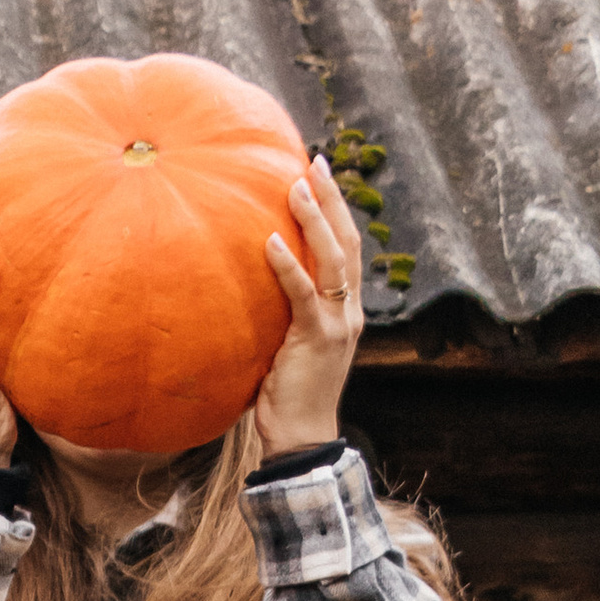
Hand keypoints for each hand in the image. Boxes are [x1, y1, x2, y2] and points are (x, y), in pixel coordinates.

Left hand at [255, 160, 364, 454]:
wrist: (303, 439)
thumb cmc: (289, 398)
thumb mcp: (288, 348)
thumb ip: (282, 318)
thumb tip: (249, 293)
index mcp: (346, 310)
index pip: (348, 250)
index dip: (337, 212)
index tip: (320, 177)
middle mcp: (350, 311)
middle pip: (349, 241)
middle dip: (333, 199)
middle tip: (315, 161)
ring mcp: (337, 324)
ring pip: (335, 258)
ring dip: (316, 218)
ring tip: (296, 184)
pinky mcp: (317, 339)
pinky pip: (304, 294)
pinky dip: (290, 265)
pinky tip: (272, 240)